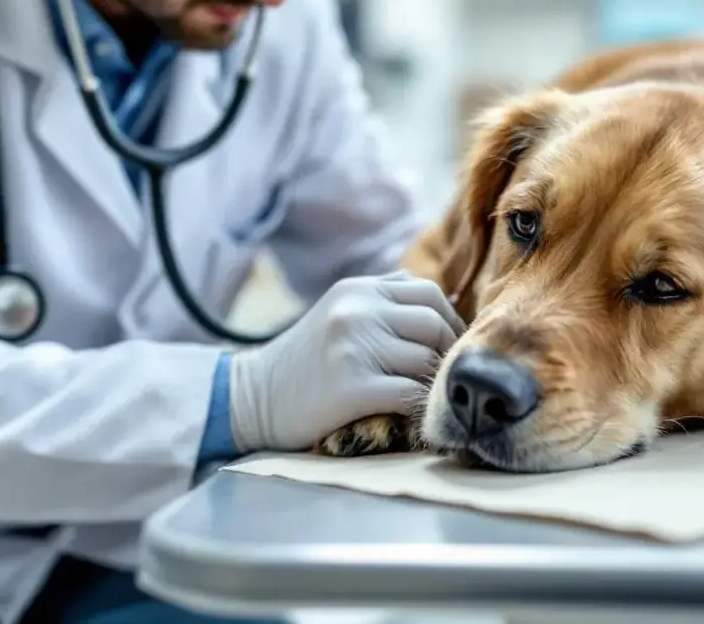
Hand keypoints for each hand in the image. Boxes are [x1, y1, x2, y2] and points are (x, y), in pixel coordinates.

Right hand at [228, 271, 465, 452]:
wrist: (252, 397)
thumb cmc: (305, 360)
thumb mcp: (339, 310)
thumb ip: (384, 298)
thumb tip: (443, 301)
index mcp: (358, 289)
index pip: (429, 292)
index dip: (450, 320)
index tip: (449, 345)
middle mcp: (357, 311)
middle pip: (433, 323)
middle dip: (447, 351)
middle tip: (442, 374)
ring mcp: (354, 348)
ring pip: (426, 360)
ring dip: (432, 381)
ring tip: (424, 394)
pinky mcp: (352, 387)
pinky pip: (409, 393)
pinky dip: (418, 406)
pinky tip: (411, 414)